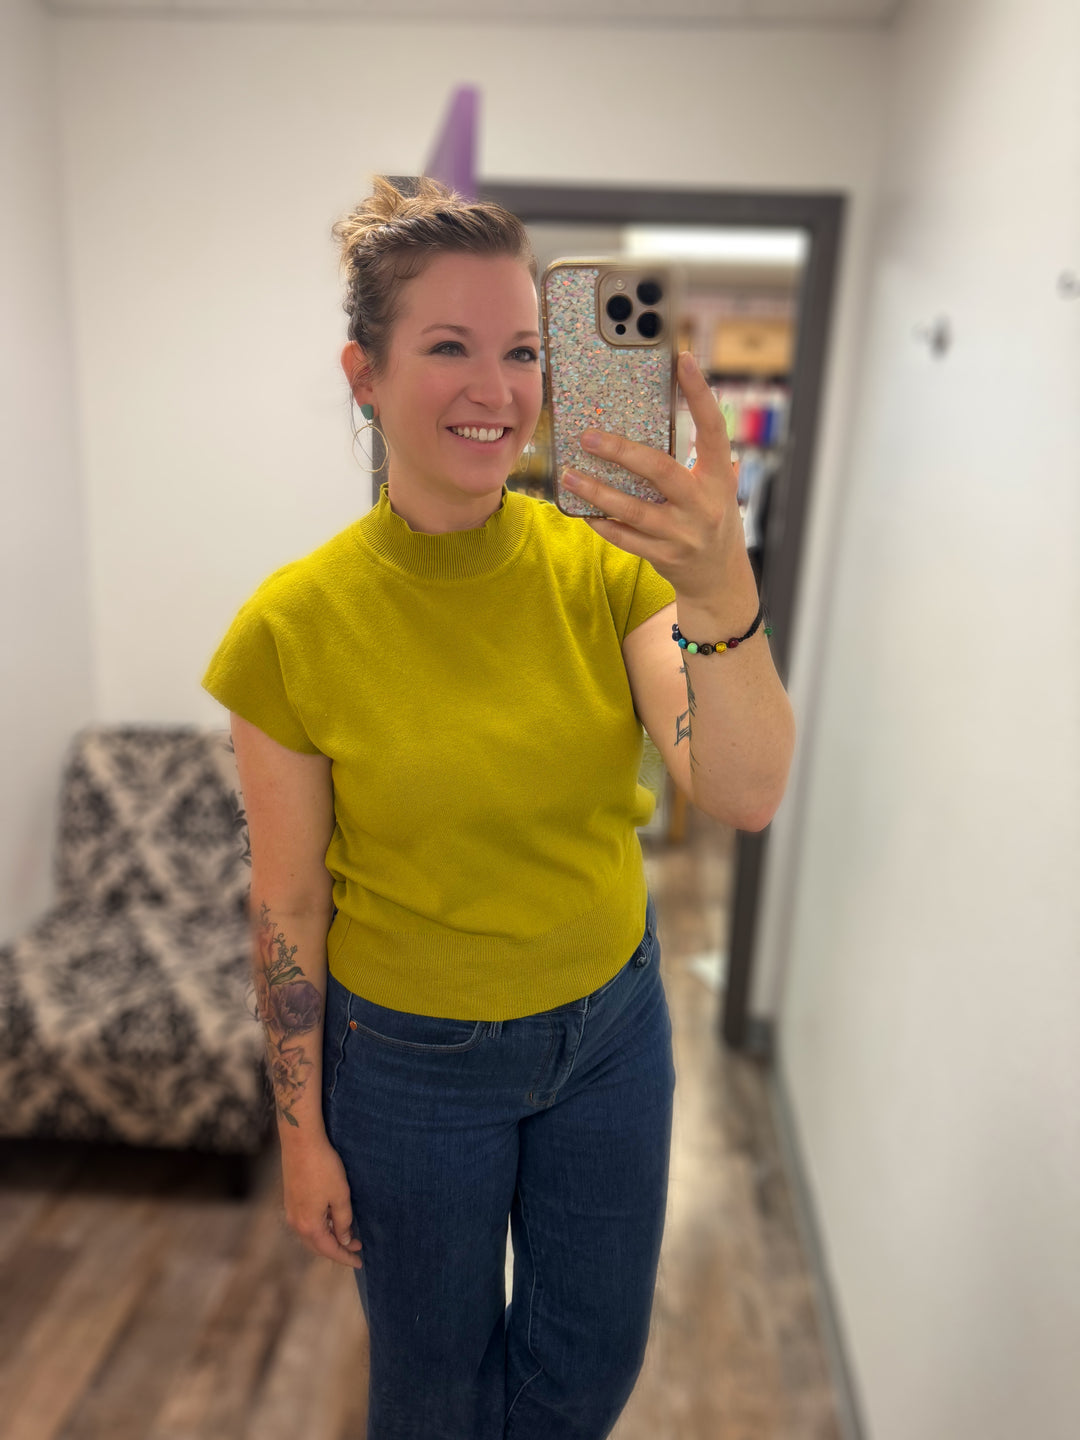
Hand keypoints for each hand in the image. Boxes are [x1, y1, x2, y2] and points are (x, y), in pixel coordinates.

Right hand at [280, 1133, 363, 1268]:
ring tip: (348, 1234)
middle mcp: (296, 1222)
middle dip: (337, 1249)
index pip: (330, 1250)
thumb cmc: (323, 1167)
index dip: (346, 1257)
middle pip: (318, 1246)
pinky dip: (320, 1227)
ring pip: (311, 1234)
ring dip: (329, 1238)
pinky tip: (332, 1219)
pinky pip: (306, 1222)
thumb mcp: (340, 1195)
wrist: (300, 1141)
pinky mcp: (291, 1199)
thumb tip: (343, 1239)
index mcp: (309, 1225)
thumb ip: (343, 1221)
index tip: (360, 1261)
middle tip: (357, 1248)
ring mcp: (291, 1211)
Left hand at [560, 350, 750, 604]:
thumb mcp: (718, 486)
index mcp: (719, 478)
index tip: (684, 360)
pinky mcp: (663, 556)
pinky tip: (582, 510)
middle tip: (588, 436)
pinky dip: (602, 523)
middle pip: (660, 471)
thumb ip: (699, 455)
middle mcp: (703, 505)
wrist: (719, 578)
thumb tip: (664, 410)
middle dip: (622, 452)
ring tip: (570, 475)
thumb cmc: (711, 517)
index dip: (700, 394)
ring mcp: (682, 534)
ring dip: (598, 492)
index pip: (713, 429)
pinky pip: (624, 538)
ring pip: (633, 510)